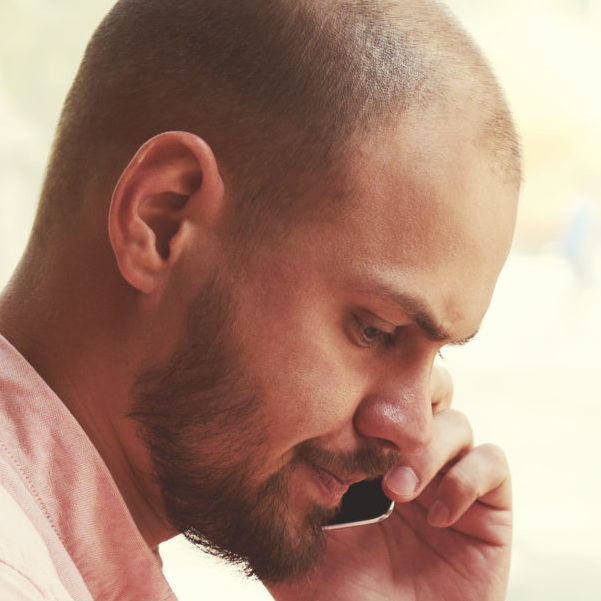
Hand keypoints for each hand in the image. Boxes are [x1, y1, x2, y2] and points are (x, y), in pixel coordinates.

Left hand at [269, 366, 511, 600]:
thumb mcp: (300, 541)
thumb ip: (286, 496)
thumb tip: (263, 444)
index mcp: (375, 464)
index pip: (384, 401)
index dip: (371, 397)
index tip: (347, 420)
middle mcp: (415, 467)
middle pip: (429, 394)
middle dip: (408, 407)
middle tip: (377, 434)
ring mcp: (451, 486)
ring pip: (458, 424)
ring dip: (428, 449)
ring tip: (397, 492)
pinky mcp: (487, 514)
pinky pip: (493, 464)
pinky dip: (467, 478)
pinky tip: (437, 517)